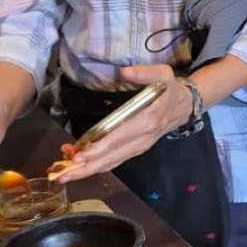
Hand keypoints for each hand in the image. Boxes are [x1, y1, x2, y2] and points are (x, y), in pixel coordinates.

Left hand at [51, 63, 193, 183]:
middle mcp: (142, 139)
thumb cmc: (170, 88)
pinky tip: (78, 164)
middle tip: (61, 174)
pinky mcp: (135, 149)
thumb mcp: (163, 73)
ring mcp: (138, 147)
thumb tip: (123, 72)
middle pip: (110, 157)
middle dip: (85, 168)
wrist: (185, 105)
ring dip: (87, 170)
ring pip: (110, 163)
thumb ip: (143, 73)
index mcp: (147, 120)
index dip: (98, 148)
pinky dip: (95, 165)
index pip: (118, 137)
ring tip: (63, 173)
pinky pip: (114, 161)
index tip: (79, 156)